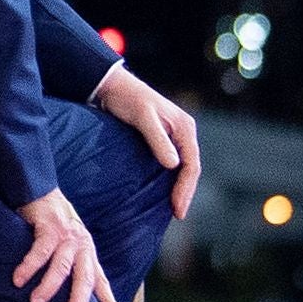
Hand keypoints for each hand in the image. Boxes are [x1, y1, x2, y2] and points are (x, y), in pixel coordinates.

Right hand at [11, 189, 116, 301]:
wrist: (41, 190)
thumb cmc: (52, 221)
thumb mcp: (68, 242)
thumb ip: (71, 263)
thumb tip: (68, 290)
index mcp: (87, 252)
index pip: (100, 280)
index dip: (108, 299)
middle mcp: (81, 246)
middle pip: (84, 278)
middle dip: (78, 300)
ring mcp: (67, 237)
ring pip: (61, 267)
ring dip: (48, 287)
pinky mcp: (50, 228)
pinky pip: (39, 252)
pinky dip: (28, 267)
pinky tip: (18, 280)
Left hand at [96, 64, 203, 218]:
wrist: (110, 87)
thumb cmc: (127, 99)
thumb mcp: (143, 118)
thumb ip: (158, 140)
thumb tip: (173, 165)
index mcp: (185, 128)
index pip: (191, 165)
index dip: (186, 188)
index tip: (178, 208)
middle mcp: (182, 134)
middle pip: (189, 169)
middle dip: (184, 192)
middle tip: (177, 214)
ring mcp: (172, 138)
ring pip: (180, 168)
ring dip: (177, 188)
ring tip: (171, 209)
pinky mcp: (159, 141)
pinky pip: (168, 165)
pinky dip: (167, 180)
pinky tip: (159, 193)